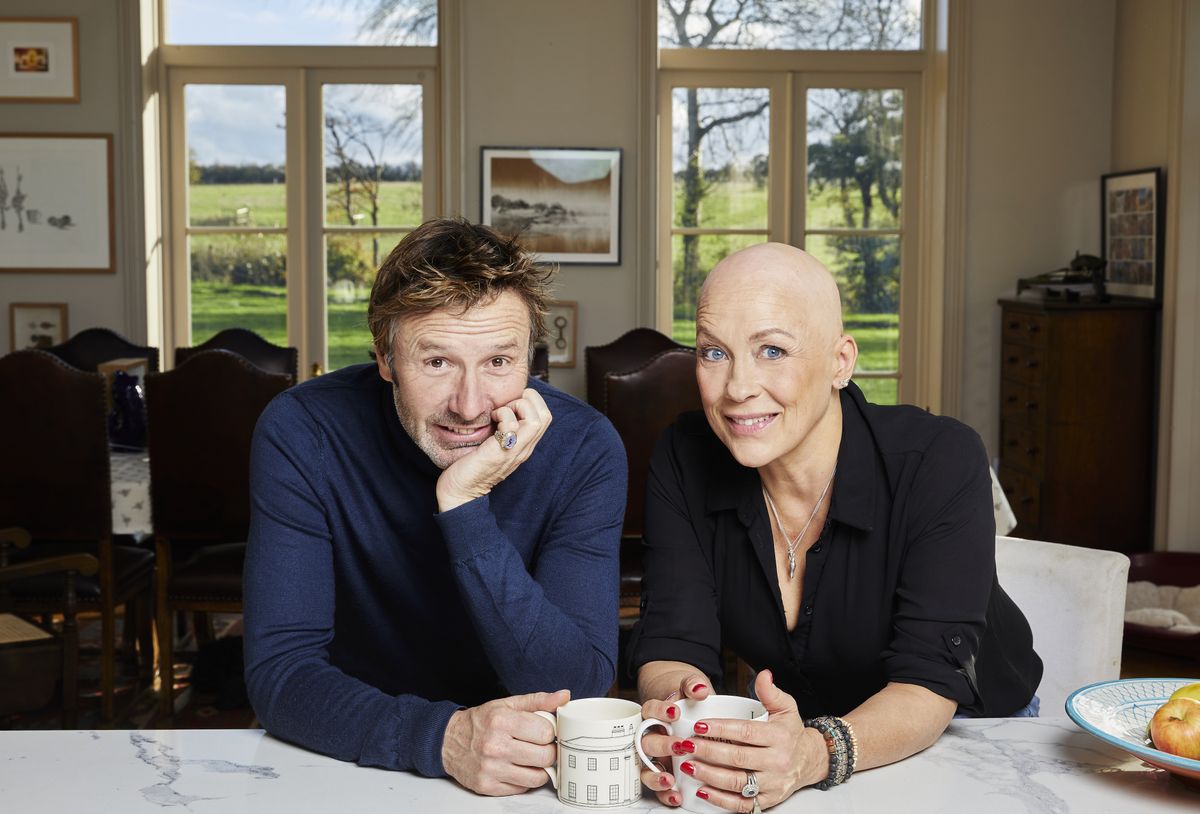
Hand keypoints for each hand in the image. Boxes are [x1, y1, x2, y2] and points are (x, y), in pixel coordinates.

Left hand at [436, 388, 552, 510]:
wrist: (460, 492)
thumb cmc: (472, 464)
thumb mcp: (495, 443)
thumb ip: (504, 429)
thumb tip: (501, 406)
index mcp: (524, 445)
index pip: (545, 416)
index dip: (531, 402)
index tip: (509, 404)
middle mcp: (524, 448)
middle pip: (545, 415)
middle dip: (527, 401)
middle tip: (506, 406)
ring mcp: (514, 451)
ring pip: (536, 419)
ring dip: (517, 407)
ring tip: (499, 413)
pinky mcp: (499, 452)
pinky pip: (512, 426)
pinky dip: (502, 415)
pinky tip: (489, 420)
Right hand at [441, 688, 568, 795]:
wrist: (448, 742)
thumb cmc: (481, 722)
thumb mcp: (507, 704)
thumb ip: (538, 700)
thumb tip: (564, 696)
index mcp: (502, 720)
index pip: (546, 732)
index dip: (549, 732)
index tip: (544, 732)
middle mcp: (495, 745)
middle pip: (545, 756)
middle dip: (548, 751)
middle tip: (541, 746)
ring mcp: (491, 769)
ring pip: (537, 777)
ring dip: (539, 768)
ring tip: (531, 758)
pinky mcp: (488, 786)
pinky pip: (522, 788)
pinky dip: (524, 780)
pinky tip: (517, 768)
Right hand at [638, 671, 712, 806]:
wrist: (691, 716)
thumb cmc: (687, 703)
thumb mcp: (690, 688)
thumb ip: (692, 685)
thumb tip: (699, 689)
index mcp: (653, 715)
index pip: (648, 711)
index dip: (658, 712)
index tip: (674, 713)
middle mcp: (651, 737)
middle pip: (646, 742)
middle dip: (662, 746)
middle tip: (681, 746)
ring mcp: (656, 757)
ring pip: (646, 768)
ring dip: (655, 776)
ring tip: (669, 779)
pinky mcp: (664, 773)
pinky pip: (658, 787)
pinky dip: (664, 793)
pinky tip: (676, 795)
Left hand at [649, 671, 826, 810]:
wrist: (809, 761)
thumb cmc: (791, 733)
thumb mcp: (786, 708)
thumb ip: (771, 692)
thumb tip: (763, 675)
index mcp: (779, 737)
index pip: (746, 732)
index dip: (721, 729)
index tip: (700, 725)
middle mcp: (777, 762)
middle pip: (738, 758)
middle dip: (709, 752)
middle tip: (687, 745)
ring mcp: (772, 784)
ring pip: (737, 782)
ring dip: (710, 775)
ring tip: (689, 765)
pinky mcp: (767, 801)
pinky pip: (742, 805)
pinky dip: (720, 800)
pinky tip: (702, 790)